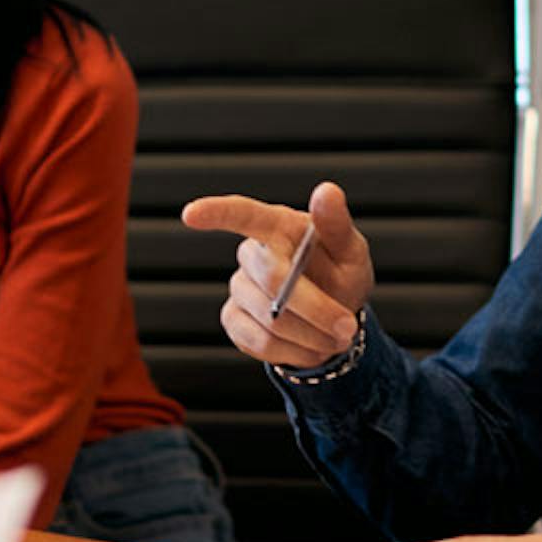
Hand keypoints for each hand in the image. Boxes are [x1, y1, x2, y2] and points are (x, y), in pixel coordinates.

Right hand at [180, 181, 375, 369]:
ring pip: (270, 319)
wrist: (335, 318)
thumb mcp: (351, 251)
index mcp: (279, 226)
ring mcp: (239, 288)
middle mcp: (252, 254)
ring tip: (335, 336)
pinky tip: (311, 345)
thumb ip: (338, 226)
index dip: (216, 213)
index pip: (242, 214)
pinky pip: (259, 342)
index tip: (191, 214)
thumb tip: (327, 191)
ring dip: (311, 335)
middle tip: (346, 326)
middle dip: (315, 308)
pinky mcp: (234, 320)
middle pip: (272, 279)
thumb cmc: (341, 275)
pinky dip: (293, 351)